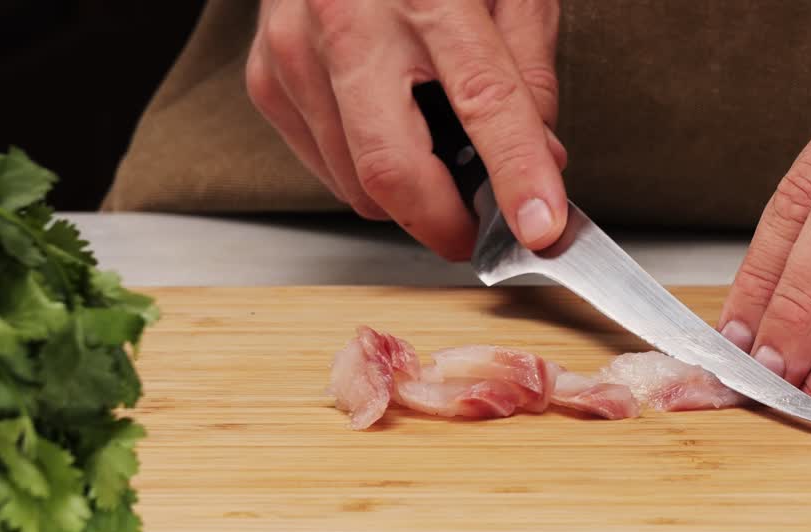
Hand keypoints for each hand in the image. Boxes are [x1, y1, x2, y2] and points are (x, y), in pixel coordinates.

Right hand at [246, 0, 567, 260]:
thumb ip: (529, 72)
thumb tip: (543, 161)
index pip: (484, 102)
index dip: (517, 174)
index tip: (541, 227)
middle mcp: (347, 21)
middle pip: (393, 169)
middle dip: (445, 224)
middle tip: (481, 231)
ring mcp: (294, 53)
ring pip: (357, 184)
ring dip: (410, 197)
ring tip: (437, 156)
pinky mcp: (267, 80)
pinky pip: (326, 169)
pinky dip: (366, 174)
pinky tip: (388, 131)